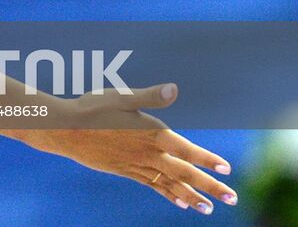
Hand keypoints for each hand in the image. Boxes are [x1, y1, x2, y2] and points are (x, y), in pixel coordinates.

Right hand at [16, 84, 237, 214]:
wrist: (65, 130)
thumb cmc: (92, 108)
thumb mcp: (121, 97)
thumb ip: (149, 96)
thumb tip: (173, 89)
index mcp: (151, 133)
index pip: (186, 150)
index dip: (207, 160)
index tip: (227, 169)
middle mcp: (147, 153)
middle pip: (184, 173)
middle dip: (210, 186)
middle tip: (232, 199)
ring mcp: (137, 165)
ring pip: (170, 184)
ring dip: (191, 197)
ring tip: (209, 209)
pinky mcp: (126, 171)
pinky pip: (153, 186)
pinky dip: (168, 195)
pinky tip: (180, 203)